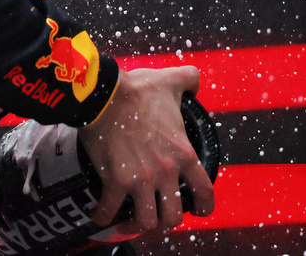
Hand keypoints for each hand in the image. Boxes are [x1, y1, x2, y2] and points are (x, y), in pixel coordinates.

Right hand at [78, 66, 215, 235]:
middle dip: (166, 222)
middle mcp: (165, 172)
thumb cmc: (136, 89)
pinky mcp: (113, 180)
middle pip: (173, 216)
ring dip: (138, 226)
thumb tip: (194, 79)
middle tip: (158, 218)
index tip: (199, 211)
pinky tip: (100, 217)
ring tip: (130, 223)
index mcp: (183, 154)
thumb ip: (188, 79)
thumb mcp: (169, 80)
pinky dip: (104, 218)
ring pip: (146, 221)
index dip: (205, 206)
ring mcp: (139, 179)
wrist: (102, 94)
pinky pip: (109, 210)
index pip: (205, 191)